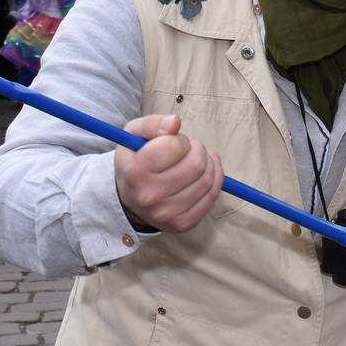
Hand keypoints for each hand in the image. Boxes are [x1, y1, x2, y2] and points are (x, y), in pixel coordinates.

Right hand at [114, 113, 221, 232]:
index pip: (176, 146)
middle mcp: (149, 196)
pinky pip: (212, 196)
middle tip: (189, 150)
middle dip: (198, 150)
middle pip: (196, 164)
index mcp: (135, 171)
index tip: (174, 142)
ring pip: (207, 180)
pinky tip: (206, 172)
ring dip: (208, 163)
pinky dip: (215, 179)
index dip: (180, 139)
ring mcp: (167, 213)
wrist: (129, 198)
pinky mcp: (183, 223)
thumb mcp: (134, 135)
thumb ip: (152, 124)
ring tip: (195, 161)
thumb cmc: (135, 160)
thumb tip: (175, 122)